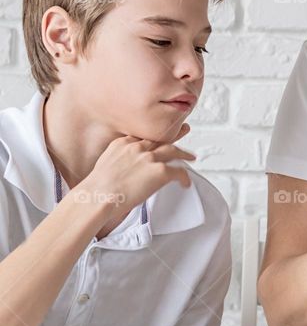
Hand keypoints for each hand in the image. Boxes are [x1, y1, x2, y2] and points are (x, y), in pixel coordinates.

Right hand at [75, 122, 195, 225]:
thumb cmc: (97, 188)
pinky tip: (185, 183)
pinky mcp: (160, 171)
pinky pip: (179, 172)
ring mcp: (150, 158)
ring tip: (191, 157)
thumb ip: (118, 161)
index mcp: (122, 144)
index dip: (153, 139)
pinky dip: (184, 178)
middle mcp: (137, 147)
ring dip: (184, 153)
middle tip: (183, 130)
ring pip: (173, 150)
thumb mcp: (104, 164)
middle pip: (159, 139)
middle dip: (173, 135)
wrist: (98, 196)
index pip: (142, 138)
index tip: (158, 139)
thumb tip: (124, 170)